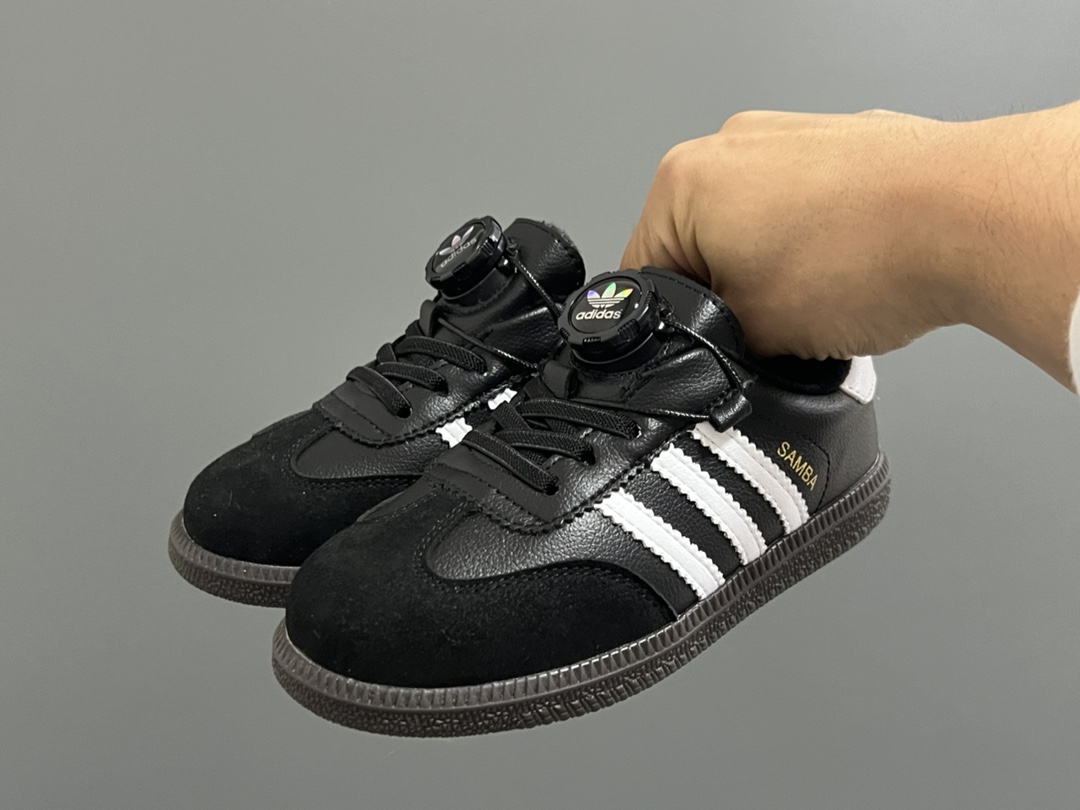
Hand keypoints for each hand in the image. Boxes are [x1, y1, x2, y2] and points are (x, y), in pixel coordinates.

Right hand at [621, 110, 961, 359]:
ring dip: (772, 269)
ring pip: (751, 228)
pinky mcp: (836, 144)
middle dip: (728, 295)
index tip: (709, 350)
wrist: (970, 216)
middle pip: (698, 247)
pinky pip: (800, 207)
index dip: (673, 328)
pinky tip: (847, 272)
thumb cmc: (869, 255)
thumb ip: (710, 343)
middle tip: (771, 331)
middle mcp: (728, 146)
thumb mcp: (757, 333)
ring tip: (820, 300)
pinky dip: (813, 243)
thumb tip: (711, 348)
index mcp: (682, 183)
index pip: (644, 274)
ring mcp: (786, 136)